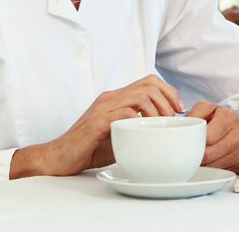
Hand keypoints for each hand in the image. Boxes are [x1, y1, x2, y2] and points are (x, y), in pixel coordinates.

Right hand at [11, 75, 183, 177]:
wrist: (59, 157)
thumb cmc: (90, 148)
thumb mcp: (121, 135)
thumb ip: (139, 128)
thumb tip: (167, 131)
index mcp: (117, 98)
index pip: (150, 81)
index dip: (169, 91)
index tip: (179, 109)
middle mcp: (111, 98)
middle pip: (149, 84)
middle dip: (169, 99)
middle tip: (174, 118)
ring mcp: (103, 108)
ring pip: (141, 96)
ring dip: (158, 111)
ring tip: (161, 126)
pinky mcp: (97, 122)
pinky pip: (125, 113)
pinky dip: (141, 122)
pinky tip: (145, 134)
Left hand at [188, 103, 238, 173]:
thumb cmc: (228, 119)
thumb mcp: (211, 108)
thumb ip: (195, 114)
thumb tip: (180, 127)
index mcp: (228, 118)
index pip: (206, 138)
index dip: (193, 143)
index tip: (185, 143)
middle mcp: (238, 136)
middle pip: (208, 155)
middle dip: (195, 156)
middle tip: (187, 153)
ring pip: (213, 167)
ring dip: (202, 165)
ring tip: (196, 158)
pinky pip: (221, 171)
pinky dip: (212, 169)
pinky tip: (210, 161)